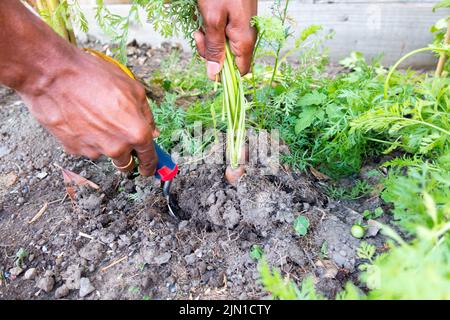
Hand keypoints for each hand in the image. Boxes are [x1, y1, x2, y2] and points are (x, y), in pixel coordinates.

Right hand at [20, 49, 158, 175]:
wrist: (54, 77)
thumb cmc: (95, 77)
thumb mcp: (133, 90)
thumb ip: (146, 115)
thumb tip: (152, 131)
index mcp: (136, 133)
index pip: (148, 159)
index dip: (150, 165)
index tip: (149, 169)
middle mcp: (117, 147)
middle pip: (126, 162)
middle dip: (126, 152)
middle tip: (117, 132)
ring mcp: (94, 150)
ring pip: (105, 154)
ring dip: (105, 143)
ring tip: (94, 117)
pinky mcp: (74, 149)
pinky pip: (86, 148)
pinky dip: (86, 138)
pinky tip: (80, 119)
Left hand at [194, 0, 256, 79]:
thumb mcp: (213, 19)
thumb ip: (214, 48)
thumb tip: (214, 73)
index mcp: (244, 41)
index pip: (240, 72)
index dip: (223, 73)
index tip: (207, 64)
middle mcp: (247, 37)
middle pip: (229, 59)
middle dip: (211, 52)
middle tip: (200, 35)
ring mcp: (243, 28)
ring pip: (225, 46)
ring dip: (210, 39)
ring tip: (201, 23)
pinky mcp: (238, 20)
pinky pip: (225, 33)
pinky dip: (213, 29)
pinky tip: (206, 18)